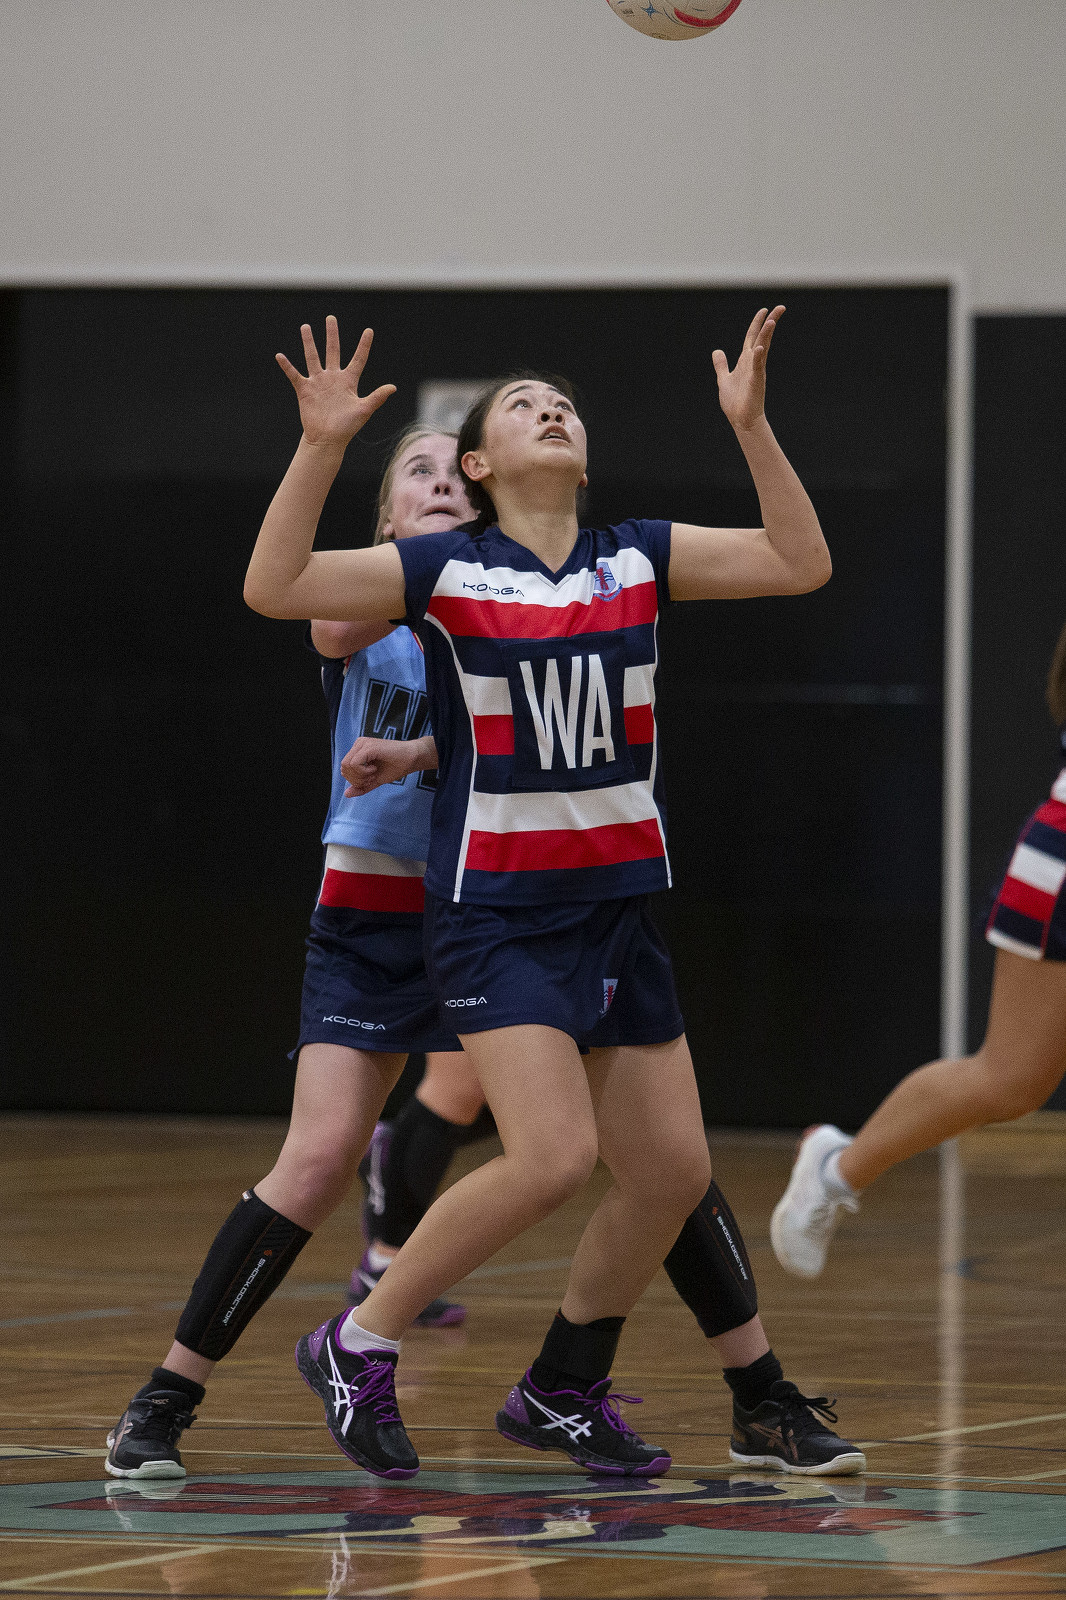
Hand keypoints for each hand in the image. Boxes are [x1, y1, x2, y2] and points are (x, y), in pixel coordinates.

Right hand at [276, 316, 395, 447]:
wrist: (327, 440)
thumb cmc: (347, 427)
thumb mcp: (363, 410)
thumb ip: (377, 397)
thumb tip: (393, 387)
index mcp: (349, 381)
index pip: (358, 359)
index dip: (364, 346)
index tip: (369, 331)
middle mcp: (333, 378)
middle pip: (333, 351)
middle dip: (332, 335)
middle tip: (331, 318)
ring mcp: (318, 383)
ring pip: (313, 357)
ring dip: (309, 343)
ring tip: (305, 327)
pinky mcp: (305, 390)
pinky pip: (294, 375)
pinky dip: (287, 366)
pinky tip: (280, 356)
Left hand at [341, 736, 416, 795]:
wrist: (412, 758)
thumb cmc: (396, 766)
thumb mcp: (375, 780)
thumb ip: (361, 787)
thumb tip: (346, 794)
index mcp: (358, 750)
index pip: (345, 769)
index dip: (355, 779)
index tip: (370, 778)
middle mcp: (358, 744)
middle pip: (344, 768)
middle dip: (357, 779)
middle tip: (372, 776)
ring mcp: (363, 744)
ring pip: (347, 766)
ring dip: (361, 775)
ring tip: (374, 772)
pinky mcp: (368, 746)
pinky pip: (354, 764)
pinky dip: (364, 772)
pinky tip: (375, 769)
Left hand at [712, 305, 783, 433]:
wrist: (741, 420)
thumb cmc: (735, 402)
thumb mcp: (723, 378)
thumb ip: (721, 365)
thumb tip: (717, 351)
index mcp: (745, 360)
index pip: (752, 337)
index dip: (757, 323)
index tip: (765, 310)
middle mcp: (753, 362)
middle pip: (762, 337)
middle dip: (770, 322)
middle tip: (781, 308)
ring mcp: (756, 371)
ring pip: (762, 348)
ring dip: (767, 335)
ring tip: (772, 321)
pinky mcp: (756, 381)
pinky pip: (758, 367)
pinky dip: (759, 357)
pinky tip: (760, 347)